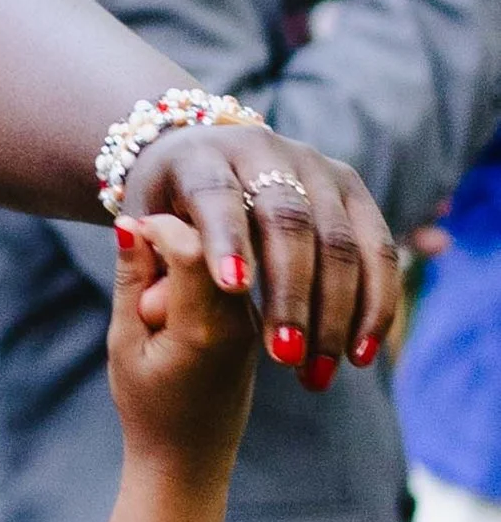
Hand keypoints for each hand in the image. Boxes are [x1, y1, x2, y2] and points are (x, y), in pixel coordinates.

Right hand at [107, 213, 256, 473]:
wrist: (188, 462)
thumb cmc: (147, 408)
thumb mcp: (124, 343)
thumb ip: (130, 282)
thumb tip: (129, 222)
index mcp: (203, 326)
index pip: (192, 245)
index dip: (158, 228)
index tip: (130, 236)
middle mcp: (238, 319)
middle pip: (208, 245)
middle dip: (168, 247)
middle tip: (139, 285)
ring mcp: (250, 323)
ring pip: (217, 261)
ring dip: (181, 270)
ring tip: (157, 314)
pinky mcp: (252, 326)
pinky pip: (224, 283)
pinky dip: (194, 288)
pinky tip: (174, 323)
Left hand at [119, 120, 395, 385]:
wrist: (202, 165)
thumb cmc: (165, 211)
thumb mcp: (144, 233)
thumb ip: (149, 269)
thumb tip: (154, 309)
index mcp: (200, 156)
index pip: (215, 194)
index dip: (225, 238)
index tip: (232, 288)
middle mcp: (263, 150)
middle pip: (287, 219)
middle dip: (290, 293)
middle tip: (283, 356)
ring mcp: (316, 167)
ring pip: (339, 239)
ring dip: (335, 312)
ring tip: (317, 372)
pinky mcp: (353, 191)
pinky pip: (378, 249)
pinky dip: (373, 304)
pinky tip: (359, 354)